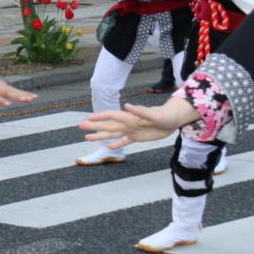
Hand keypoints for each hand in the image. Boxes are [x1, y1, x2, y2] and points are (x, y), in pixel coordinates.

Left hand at [0, 69, 36, 116]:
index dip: (2, 101)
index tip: (8, 104)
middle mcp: (0, 90)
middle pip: (11, 94)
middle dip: (19, 96)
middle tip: (27, 99)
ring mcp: (5, 88)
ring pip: (17, 92)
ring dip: (26, 95)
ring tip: (35, 98)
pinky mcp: (7, 87)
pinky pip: (18, 91)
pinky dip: (26, 93)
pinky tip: (34, 96)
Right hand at [81, 99, 197, 149]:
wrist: (172, 120)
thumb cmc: (164, 116)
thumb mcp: (154, 115)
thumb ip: (140, 111)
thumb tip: (126, 106)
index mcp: (129, 117)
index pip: (111, 115)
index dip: (100, 116)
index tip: (88, 118)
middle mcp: (127, 123)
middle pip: (107, 124)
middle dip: (94, 126)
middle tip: (80, 126)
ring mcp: (131, 130)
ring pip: (112, 133)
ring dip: (100, 135)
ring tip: (87, 138)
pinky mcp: (137, 137)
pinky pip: (124, 141)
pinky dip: (116, 144)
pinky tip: (108, 147)